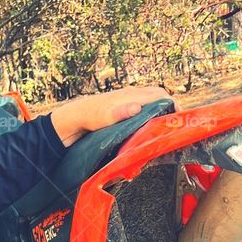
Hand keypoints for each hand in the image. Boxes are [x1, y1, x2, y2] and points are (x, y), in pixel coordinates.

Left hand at [49, 87, 172, 145]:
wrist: (58, 133)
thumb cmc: (70, 121)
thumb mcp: (86, 116)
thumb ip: (107, 112)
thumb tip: (136, 107)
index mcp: (124, 98)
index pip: (157, 95)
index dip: (173, 105)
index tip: (182, 122)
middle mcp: (128, 103)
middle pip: (160, 104)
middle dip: (172, 116)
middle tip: (180, 136)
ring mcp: (126, 115)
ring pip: (153, 115)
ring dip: (163, 126)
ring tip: (169, 142)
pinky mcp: (123, 126)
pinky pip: (143, 126)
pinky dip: (152, 134)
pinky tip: (152, 146)